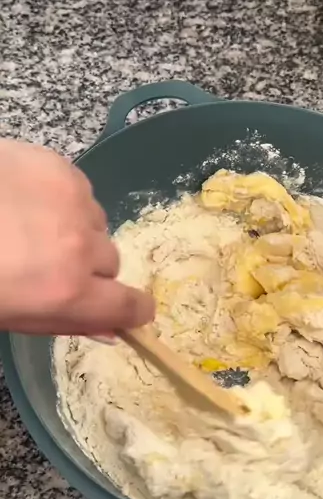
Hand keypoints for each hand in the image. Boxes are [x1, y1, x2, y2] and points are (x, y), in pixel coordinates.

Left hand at [0, 139, 153, 334]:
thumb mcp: (8, 314)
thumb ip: (62, 321)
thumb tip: (110, 331)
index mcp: (65, 291)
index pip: (128, 306)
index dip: (133, 310)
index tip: (132, 310)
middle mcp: (80, 246)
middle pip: (110, 262)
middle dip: (87, 267)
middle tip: (46, 263)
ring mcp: (72, 201)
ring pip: (95, 223)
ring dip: (74, 229)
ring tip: (29, 226)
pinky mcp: (60, 166)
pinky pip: (79, 191)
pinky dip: (60, 199)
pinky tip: (24, 200)